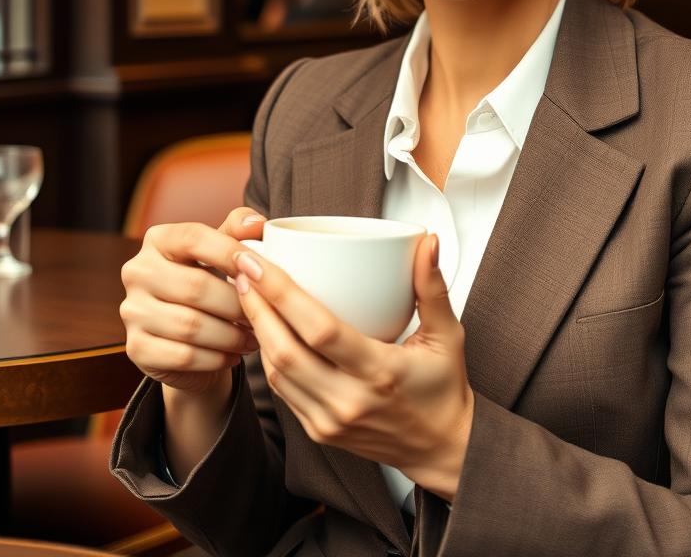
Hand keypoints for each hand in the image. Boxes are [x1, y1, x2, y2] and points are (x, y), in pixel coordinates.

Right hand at [119, 207, 266, 394]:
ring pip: (191, 326)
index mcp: (158, 240)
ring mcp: (132, 311)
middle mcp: (137, 271)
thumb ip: (238, 231)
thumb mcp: (223, 251)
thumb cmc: (213, 282)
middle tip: (266, 313)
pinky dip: (216, 358)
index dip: (231, 252)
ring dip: (232, 335)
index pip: (194, 238)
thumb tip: (257, 224)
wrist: (188, 336)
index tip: (262, 269)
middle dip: (238, 303)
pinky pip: (183, 355)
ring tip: (256, 336)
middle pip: (195, 286)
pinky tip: (235, 355)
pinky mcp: (136, 348)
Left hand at [233, 233, 473, 501]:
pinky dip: (268, 356)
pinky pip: (283, 391)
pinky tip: (263, 328)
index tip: (258, 262)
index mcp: (380, 371)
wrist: (440, 450)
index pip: (319, 330)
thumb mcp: (448, 335)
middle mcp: (348, 401)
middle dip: (257, 306)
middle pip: (285, 351)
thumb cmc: (444, 387)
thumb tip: (429, 241)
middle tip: (242, 268)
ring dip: (256, 329)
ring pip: (276, 373)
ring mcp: (329, 421)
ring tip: (246, 292)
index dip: (282, 294)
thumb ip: (434, 286)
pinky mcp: (318, 431)